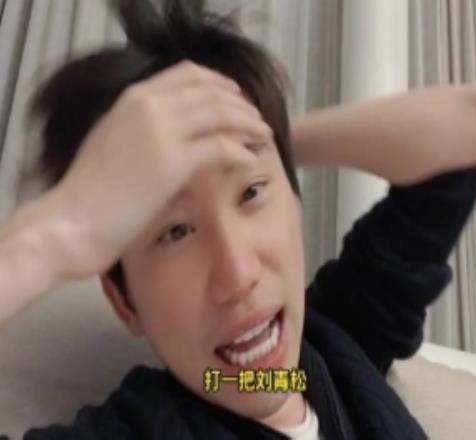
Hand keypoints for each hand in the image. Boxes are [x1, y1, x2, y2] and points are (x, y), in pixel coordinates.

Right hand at [46, 60, 271, 280]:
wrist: (70, 222)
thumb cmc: (89, 193)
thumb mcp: (114, 145)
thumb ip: (145, 133)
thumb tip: (180, 138)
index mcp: (133, 99)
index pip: (188, 74)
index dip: (220, 84)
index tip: (237, 98)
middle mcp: (149, 105)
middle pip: (212, 92)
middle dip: (242, 104)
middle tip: (258, 121)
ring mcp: (160, 132)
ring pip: (221, 114)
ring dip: (248, 124)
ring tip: (264, 136)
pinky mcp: (171, 162)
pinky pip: (220, 147)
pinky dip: (241, 151)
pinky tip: (250, 160)